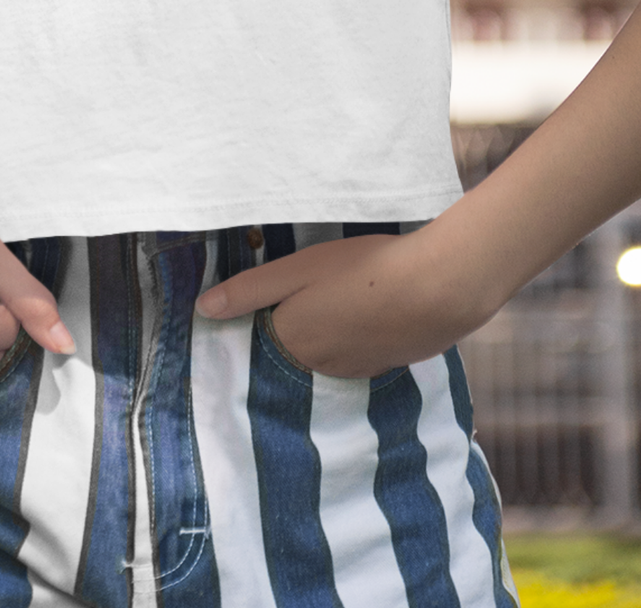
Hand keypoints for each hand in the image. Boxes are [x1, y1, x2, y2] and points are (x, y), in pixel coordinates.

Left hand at [195, 229, 485, 378]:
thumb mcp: (300, 268)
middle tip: (301, 296)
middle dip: (291, 328)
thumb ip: (251, 290)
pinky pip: (355, 356)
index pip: (259, 341)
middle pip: (292, 350)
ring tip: (332, 302)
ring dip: (323, 335)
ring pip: (324, 355)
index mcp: (293, 342)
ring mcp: (355, 371)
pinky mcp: (385, 366)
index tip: (260, 303)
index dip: (258, 320)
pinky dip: (352, 339)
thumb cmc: (364, 270)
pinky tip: (363, 313)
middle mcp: (319, 368)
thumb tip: (203, 309)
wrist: (438, 290)